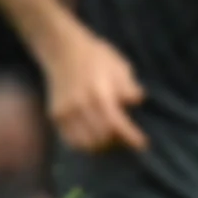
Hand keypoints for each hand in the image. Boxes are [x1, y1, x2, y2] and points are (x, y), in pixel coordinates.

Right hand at [36, 25, 147, 152]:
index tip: (142, 144)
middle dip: (117, 143)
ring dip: (101, 146)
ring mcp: (65, 112)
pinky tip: (96, 139)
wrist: (62, 50)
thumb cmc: (97, 57)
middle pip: (101, 137)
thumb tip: (136, 102)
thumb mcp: (120, 67)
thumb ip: (128, 87)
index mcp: (99, 93)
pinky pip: (70, 140)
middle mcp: (80, 105)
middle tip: (127, 140)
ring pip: (84, 143)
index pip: (115, 123)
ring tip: (112, 141)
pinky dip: (84, 144)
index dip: (130, 137)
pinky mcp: (55, 115)